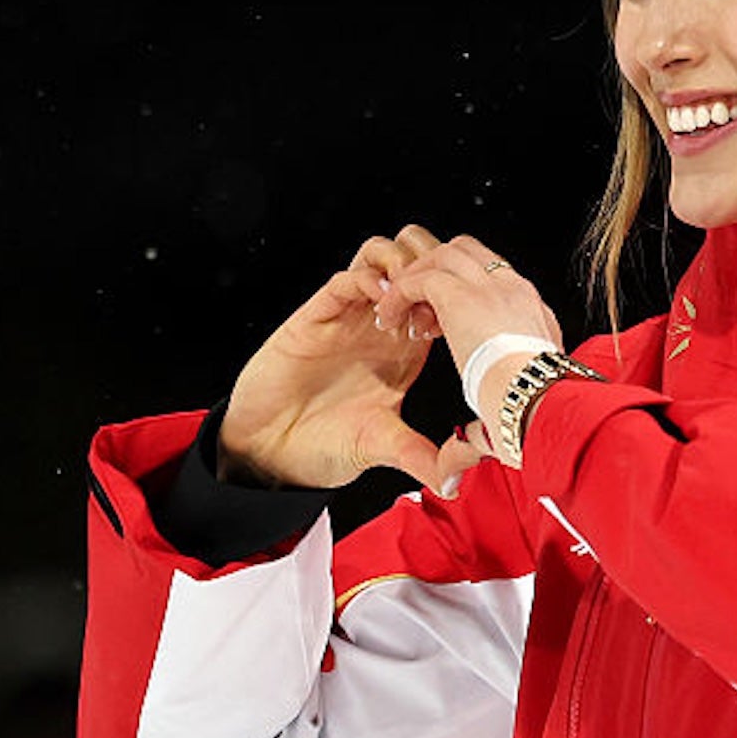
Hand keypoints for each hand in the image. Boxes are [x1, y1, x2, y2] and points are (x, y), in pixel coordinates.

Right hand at [219, 225, 460, 491]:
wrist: (272, 451)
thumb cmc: (324, 445)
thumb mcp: (383, 446)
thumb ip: (420, 456)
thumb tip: (454, 480)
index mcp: (405, 350)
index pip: (440, 301)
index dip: (457, 299)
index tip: (465, 318)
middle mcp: (379, 327)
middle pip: (416, 265)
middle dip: (433, 267)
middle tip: (440, 294)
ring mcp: (349, 317)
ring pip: (381, 257)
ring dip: (402, 264)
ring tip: (410, 293)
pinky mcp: (317, 316)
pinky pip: (346, 278)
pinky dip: (367, 278)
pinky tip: (381, 302)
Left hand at [380, 234, 565, 437]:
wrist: (538, 405)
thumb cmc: (535, 415)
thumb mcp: (515, 408)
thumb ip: (488, 419)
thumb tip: (464, 455)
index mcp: (533, 313)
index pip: (496, 280)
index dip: (466, 294)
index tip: (445, 328)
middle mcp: (514, 289)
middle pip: (468, 253)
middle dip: (436, 272)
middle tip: (417, 311)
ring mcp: (489, 287)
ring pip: (442, 256)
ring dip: (415, 280)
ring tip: (397, 315)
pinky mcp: (459, 295)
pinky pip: (418, 278)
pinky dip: (399, 294)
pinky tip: (388, 320)